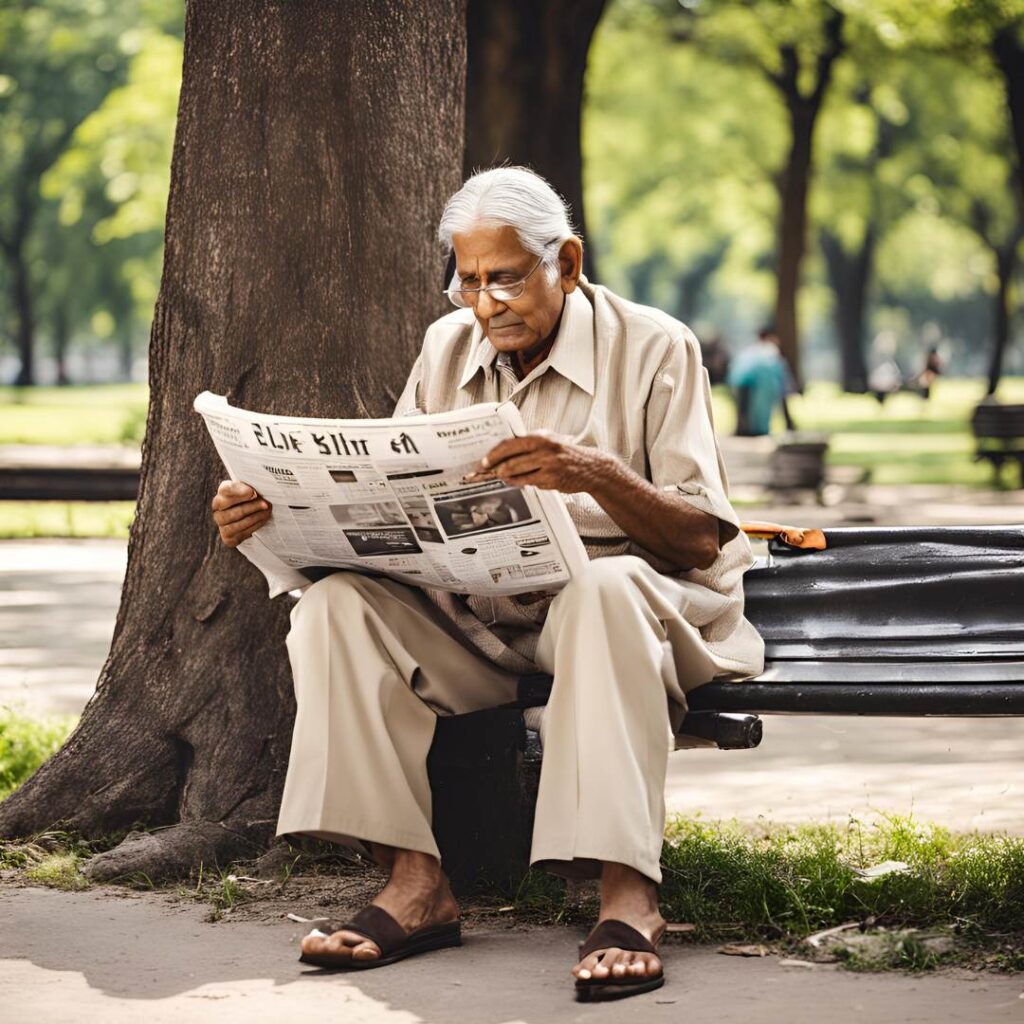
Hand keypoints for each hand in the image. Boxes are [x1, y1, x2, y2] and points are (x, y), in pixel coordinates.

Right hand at [211, 479, 271, 547]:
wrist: (252, 515)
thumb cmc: (251, 499)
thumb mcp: (250, 489)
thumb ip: (248, 487)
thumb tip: (251, 492)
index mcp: (222, 494)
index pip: (225, 490)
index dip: (238, 491)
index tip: (252, 491)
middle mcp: (217, 511)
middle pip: (230, 509)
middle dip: (250, 506)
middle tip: (265, 503)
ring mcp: (221, 525)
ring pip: (236, 523)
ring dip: (254, 517)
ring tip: (267, 511)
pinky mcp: (228, 538)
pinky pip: (241, 533)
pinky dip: (254, 526)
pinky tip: (263, 519)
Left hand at [466, 430, 615, 492]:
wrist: (590, 467)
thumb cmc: (566, 454)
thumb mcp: (549, 441)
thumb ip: (528, 445)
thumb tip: (503, 453)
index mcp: (540, 437)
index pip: (510, 444)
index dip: (494, 454)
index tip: (484, 461)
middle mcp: (544, 449)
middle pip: (510, 461)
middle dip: (496, 469)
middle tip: (489, 473)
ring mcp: (548, 465)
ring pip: (517, 474)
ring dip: (508, 478)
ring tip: (505, 478)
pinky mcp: (551, 480)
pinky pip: (530, 483)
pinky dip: (524, 483)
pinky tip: (526, 481)